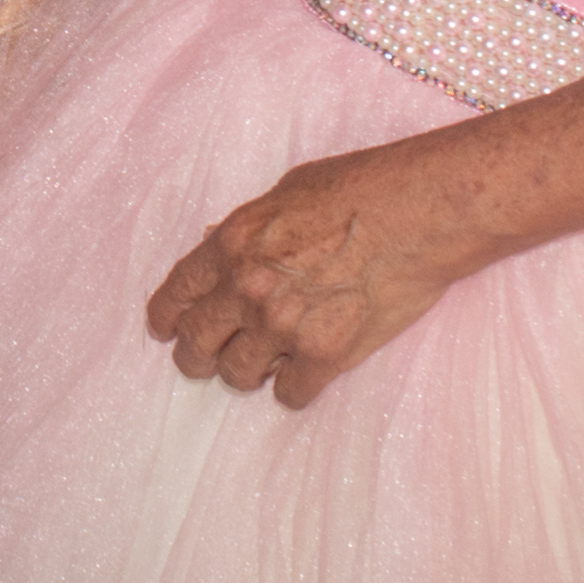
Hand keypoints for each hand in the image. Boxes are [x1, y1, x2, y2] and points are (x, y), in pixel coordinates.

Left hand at [145, 141, 497, 404]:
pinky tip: (304, 377)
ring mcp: (283, 326)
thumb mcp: (286, 192)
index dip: (166, 319)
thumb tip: (221, 248)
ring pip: (238, 375)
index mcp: (231, 244)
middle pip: (196, 345)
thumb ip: (249, 229)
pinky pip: (290, 394)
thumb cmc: (360, 188)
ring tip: (263, 365)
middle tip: (205, 362)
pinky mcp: (325, 355)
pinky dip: (295, 389)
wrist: (418, 213)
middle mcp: (247, 289)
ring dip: (247, 372)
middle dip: (196, 357)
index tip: (165, 330)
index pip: (177, 294)